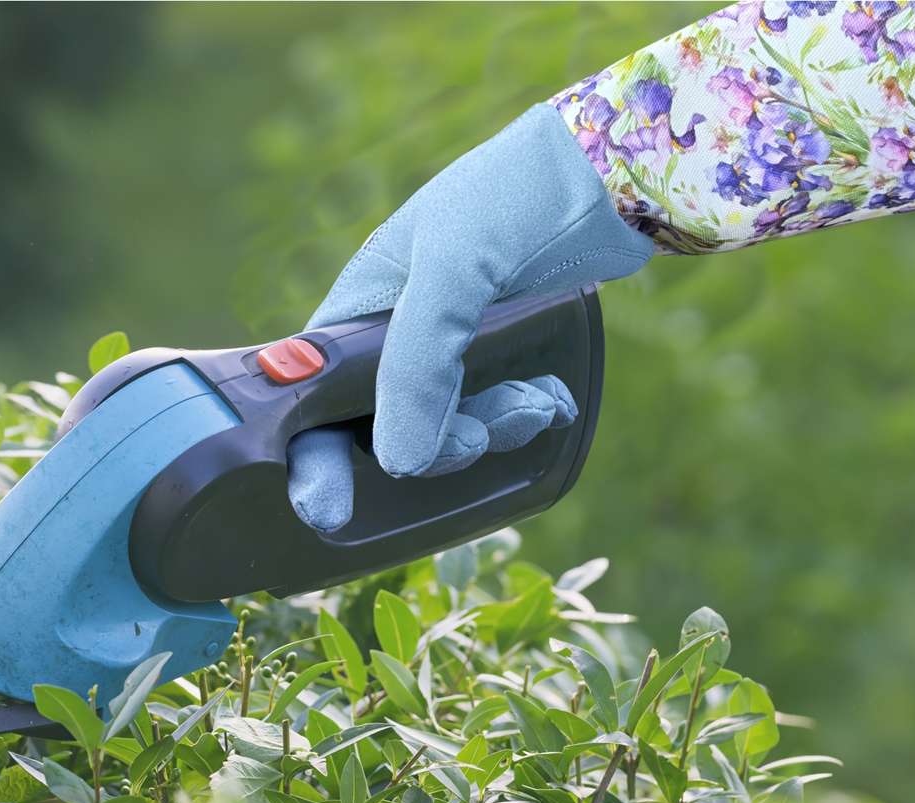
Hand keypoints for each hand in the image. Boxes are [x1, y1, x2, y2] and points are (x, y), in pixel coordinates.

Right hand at [286, 102, 653, 532]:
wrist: (602, 177)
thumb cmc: (513, 199)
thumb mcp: (455, 270)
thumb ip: (419, 364)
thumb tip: (400, 462)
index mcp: (357, 313)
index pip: (312, 403)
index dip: (315, 460)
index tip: (329, 513)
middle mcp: (390, 341)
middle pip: (385, 431)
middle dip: (438, 443)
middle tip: (485, 431)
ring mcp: (442, 355)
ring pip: (443, 432)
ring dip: (490, 431)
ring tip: (539, 402)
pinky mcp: (489, 362)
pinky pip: (486, 417)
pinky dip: (515, 420)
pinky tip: (550, 400)